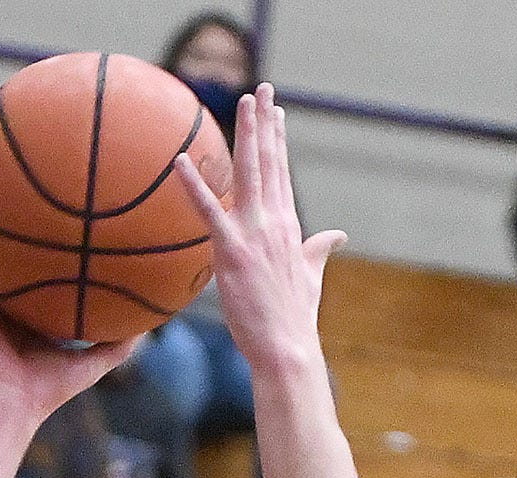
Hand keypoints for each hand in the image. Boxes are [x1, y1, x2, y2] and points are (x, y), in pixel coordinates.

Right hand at [0, 218, 138, 424]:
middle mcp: (7, 309)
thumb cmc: (52, 389)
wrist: (14, 405)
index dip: (46, 257)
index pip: (39, 281)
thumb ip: (119, 341)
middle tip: (16, 197)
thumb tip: (151, 319)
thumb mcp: (95, 361)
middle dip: (10, 235)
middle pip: (7, 265)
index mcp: (33, 319)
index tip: (59, 225)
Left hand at [176, 83, 344, 371]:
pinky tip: (179, 161)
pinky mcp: (232, 252)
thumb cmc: (295, 319)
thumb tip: (337, 235)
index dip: (277, 140)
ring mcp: (254, 234)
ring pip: (248, 173)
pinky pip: (208, 211)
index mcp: (289, 228)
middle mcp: (274, 223)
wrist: (287, 349)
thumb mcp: (311, 278)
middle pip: (269, 162)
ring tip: (241, 102)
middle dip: (265, 123)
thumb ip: (319, 250)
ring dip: (245, 134)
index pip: (282, 174)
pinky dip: (193, 184)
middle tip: (260, 88)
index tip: (275, 111)